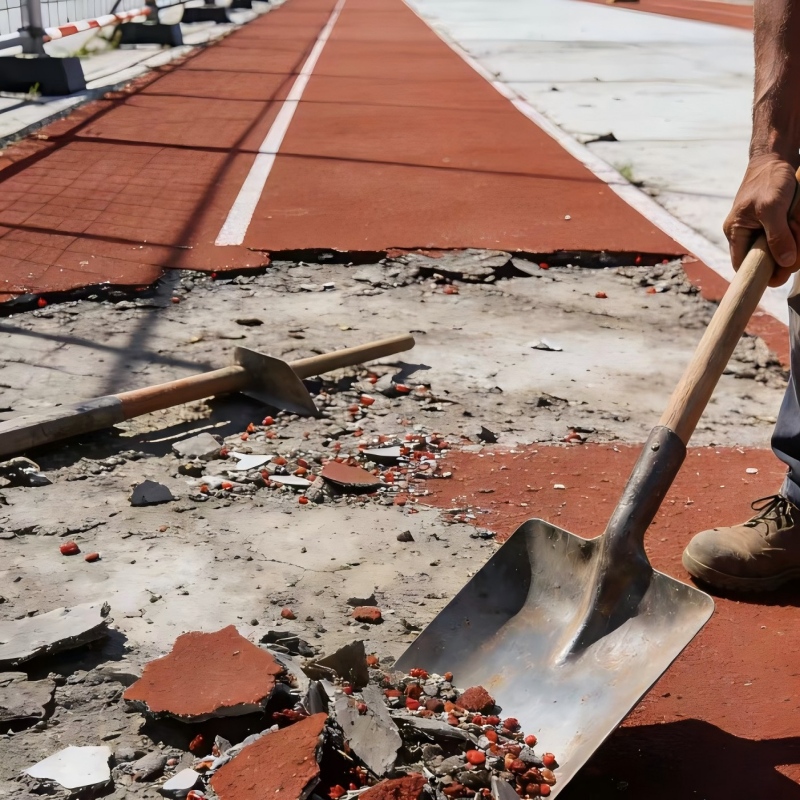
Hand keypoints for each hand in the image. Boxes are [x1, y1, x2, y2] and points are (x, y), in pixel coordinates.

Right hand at [723, 155, 799, 286]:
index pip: (742, 266)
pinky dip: (795, 235)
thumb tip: (786, 263)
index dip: (759, 275)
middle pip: (762, 260)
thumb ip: (778, 236)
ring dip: (792, 244)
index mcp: (736, 232)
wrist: (775, 157)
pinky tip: (798, 225)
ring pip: (776, 250)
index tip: (779, 278)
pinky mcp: (771, 223)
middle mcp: (744, 234)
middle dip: (782, 258)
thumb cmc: (769, 180)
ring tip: (798, 226)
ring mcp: (758, 229)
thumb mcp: (773, 208)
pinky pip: (783, 238)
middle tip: (798, 251)